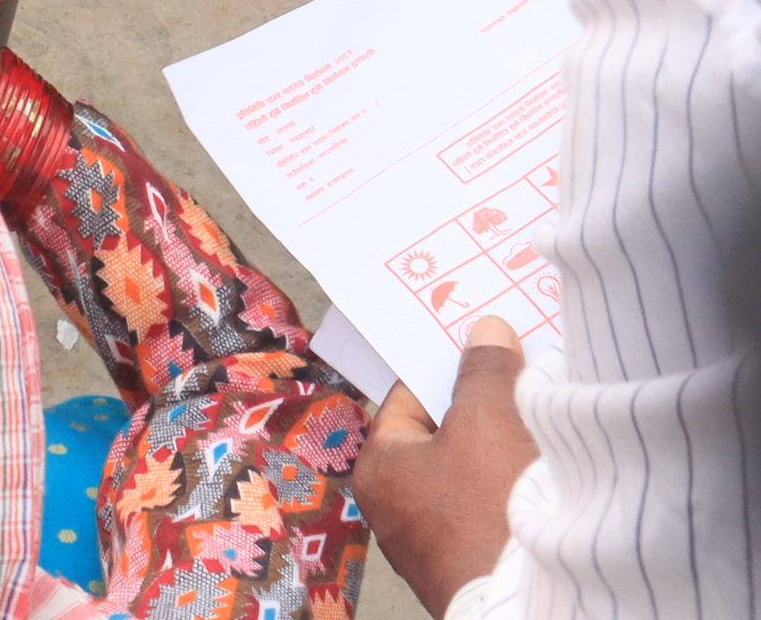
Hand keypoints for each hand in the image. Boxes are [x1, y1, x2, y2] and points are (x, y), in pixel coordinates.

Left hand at [355, 318, 538, 614]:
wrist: (533, 608)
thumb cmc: (491, 509)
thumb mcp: (487, 419)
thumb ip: (484, 370)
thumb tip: (486, 330)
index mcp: (378, 469)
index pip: (410, 398)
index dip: (450, 370)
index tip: (486, 352)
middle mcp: (395, 512)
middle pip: (441, 438)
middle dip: (481, 412)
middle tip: (518, 382)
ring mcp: (433, 547)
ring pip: (469, 476)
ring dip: (502, 455)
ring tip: (538, 427)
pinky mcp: (471, 569)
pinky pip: (488, 512)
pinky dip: (511, 493)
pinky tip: (543, 480)